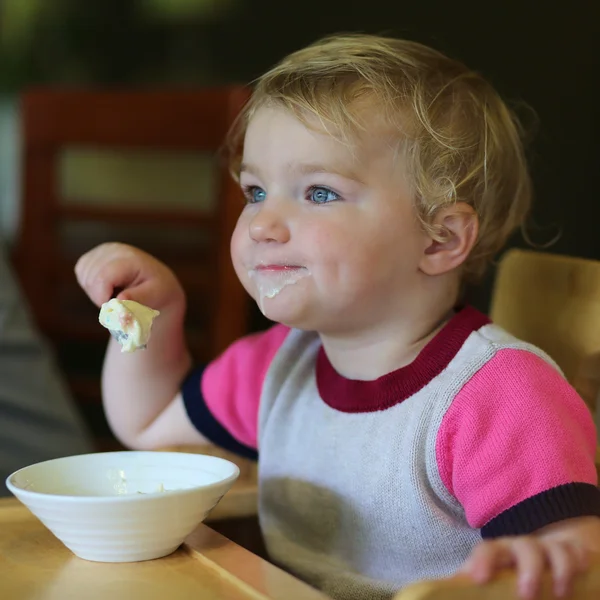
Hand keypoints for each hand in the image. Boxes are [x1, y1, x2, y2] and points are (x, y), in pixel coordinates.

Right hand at [75, 242, 184, 312]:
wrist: (156, 282)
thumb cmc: (157, 290)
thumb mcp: (155, 296)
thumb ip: (138, 299)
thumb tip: (120, 300)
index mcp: (130, 258)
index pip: (103, 278)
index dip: (102, 298)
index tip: (114, 308)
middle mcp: (114, 249)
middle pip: (92, 279)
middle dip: (101, 297)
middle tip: (119, 301)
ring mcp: (102, 250)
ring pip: (84, 277)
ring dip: (96, 292)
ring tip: (116, 293)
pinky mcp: (93, 255)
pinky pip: (81, 273)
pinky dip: (90, 285)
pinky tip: (108, 286)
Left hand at [460, 535, 590, 598]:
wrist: (538, 565)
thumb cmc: (506, 579)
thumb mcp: (491, 585)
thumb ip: (472, 588)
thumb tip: (446, 590)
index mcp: (499, 555)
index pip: (486, 550)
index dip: (482, 561)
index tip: (479, 579)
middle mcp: (522, 549)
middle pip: (524, 547)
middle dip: (528, 567)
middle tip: (528, 594)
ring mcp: (549, 551)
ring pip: (555, 549)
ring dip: (559, 568)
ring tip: (560, 593)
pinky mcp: (572, 555)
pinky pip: (577, 553)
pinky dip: (580, 561)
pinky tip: (582, 573)